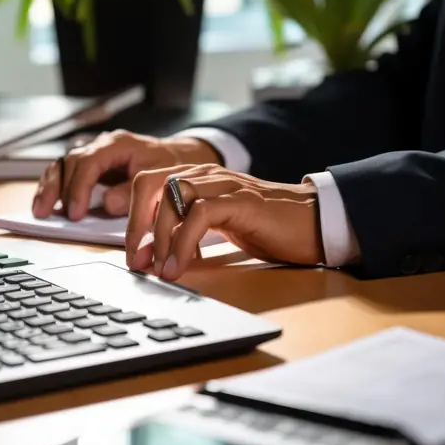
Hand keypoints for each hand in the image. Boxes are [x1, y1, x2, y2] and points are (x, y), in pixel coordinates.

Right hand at [32, 130, 221, 220]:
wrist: (177, 158)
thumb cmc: (169, 166)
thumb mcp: (158, 179)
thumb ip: (133, 192)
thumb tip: (108, 203)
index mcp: (118, 144)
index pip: (89, 162)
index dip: (79, 188)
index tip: (75, 212)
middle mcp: (101, 145)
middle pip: (68, 162)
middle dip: (55, 188)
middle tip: (46, 213)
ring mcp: (94, 154)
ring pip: (62, 165)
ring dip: (49, 188)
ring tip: (40, 211)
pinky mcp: (91, 167)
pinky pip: (66, 173)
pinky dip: (55, 188)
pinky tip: (47, 205)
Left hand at [125, 164, 324, 279]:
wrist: (312, 223)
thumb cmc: (266, 228)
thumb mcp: (217, 229)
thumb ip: (186, 233)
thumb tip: (153, 256)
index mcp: (198, 177)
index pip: (148, 184)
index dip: (132, 218)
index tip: (134, 254)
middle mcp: (206, 174)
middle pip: (151, 184)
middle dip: (136, 225)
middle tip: (138, 261)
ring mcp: (224, 185)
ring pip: (172, 197)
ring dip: (159, 238)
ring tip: (159, 270)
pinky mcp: (241, 201)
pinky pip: (200, 216)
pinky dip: (183, 244)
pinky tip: (181, 267)